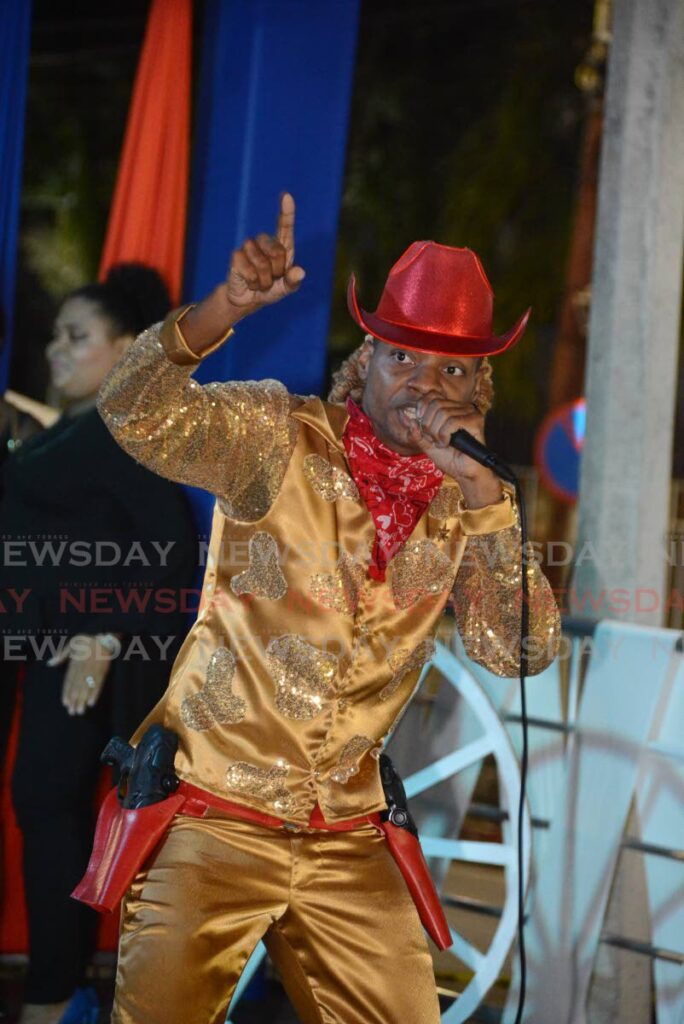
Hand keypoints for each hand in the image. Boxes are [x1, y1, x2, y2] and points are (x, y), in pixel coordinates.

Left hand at [48, 634, 114, 714]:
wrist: (104, 635)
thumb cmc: (87, 639)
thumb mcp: (72, 643)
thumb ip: (61, 655)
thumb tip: (49, 663)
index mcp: (75, 663)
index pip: (69, 681)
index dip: (67, 692)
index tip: (65, 703)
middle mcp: (83, 668)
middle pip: (77, 687)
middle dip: (74, 700)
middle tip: (72, 712)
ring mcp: (93, 670)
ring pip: (86, 688)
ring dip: (83, 700)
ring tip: (80, 711)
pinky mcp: (103, 671)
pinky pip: (98, 684)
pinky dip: (95, 694)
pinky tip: (91, 703)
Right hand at [224, 192, 305, 316]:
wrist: (247, 298)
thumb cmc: (271, 290)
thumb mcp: (286, 289)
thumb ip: (293, 281)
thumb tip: (299, 272)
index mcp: (282, 246)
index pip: (285, 226)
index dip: (286, 212)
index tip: (287, 196)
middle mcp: (265, 241)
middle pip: (277, 252)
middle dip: (276, 271)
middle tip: (272, 279)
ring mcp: (249, 246)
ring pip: (262, 263)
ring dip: (264, 280)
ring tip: (260, 281)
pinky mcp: (236, 255)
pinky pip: (249, 271)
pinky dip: (253, 282)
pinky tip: (250, 282)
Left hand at [406, 393, 503, 506]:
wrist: (465, 474)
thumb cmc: (450, 459)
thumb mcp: (427, 445)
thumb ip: (417, 433)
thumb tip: (408, 419)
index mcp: (452, 408)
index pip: (432, 395)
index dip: (422, 408)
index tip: (422, 427)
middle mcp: (463, 407)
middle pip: (436, 403)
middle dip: (428, 424)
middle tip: (433, 439)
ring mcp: (471, 413)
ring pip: (443, 413)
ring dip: (436, 432)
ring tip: (441, 443)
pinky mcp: (476, 422)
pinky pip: (452, 422)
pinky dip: (444, 435)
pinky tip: (447, 444)